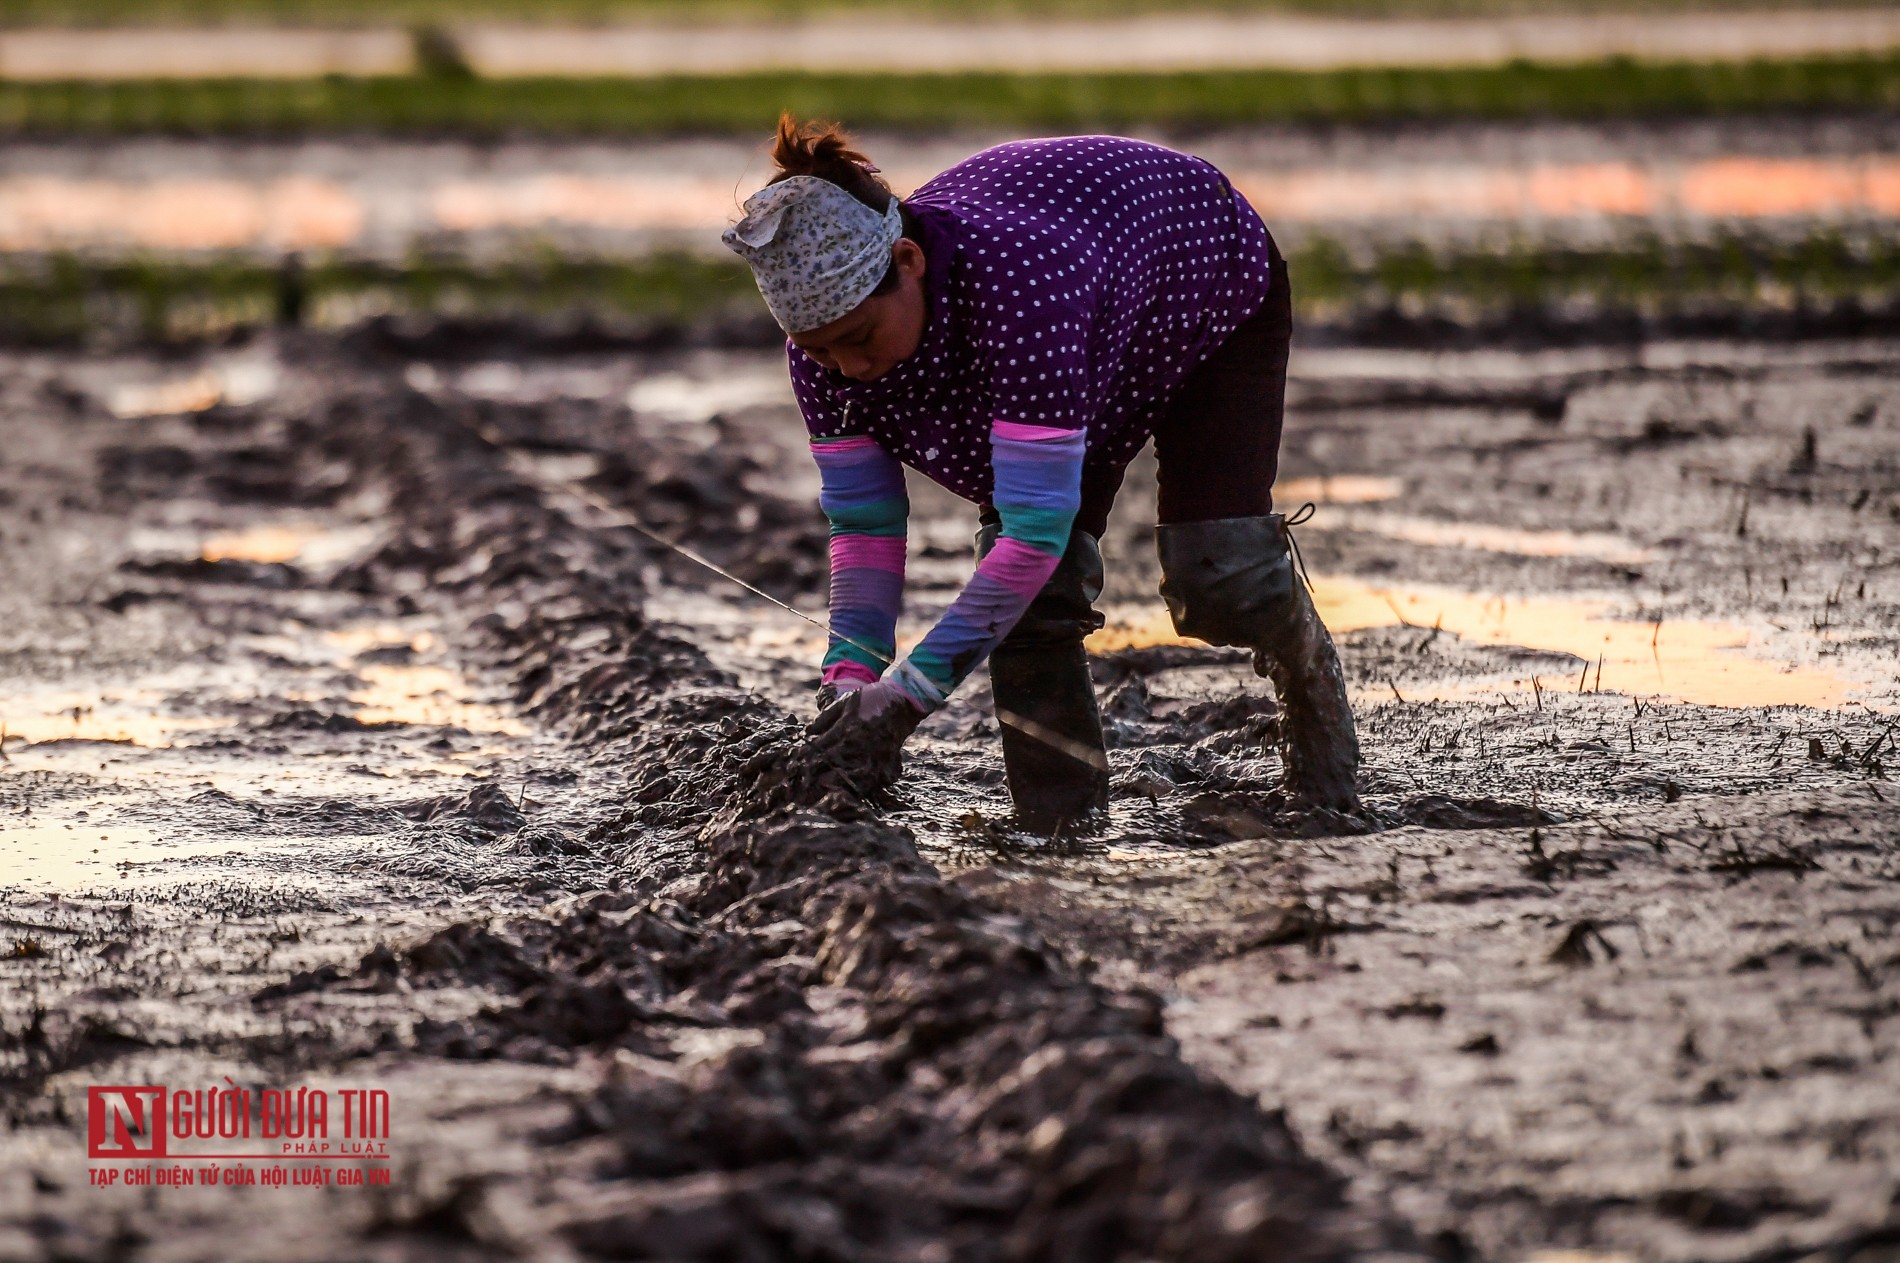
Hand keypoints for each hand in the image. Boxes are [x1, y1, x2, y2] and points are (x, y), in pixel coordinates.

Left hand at [804, 680, 925, 786]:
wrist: (901, 705)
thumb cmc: (869, 701)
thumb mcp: (844, 703)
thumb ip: (823, 719)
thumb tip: (806, 734)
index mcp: (845, 731)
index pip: (816, 751)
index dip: (802, 760)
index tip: (794, 766)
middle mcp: (857, 749)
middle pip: (828, 771)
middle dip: (812, 778)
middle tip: (801, 787)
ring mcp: (872, 761)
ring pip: (846, 783)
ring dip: (831, 787)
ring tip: (819, 792)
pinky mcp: (883, 769)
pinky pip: (866, 787)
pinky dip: (853, 790)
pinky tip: (843, 791)